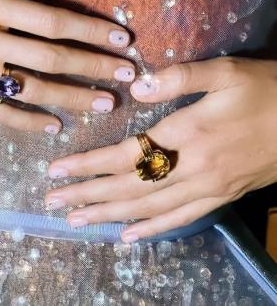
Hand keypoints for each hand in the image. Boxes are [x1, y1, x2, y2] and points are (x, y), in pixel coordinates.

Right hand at [0, 0, 134, 131]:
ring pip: (31, 91)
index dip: (90, 31)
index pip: (52, 22)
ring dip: (72, 99)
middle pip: (50, 60)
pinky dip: (27, 122)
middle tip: (126, 77)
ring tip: (105, 105)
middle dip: (93, 68)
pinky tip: (53, 127)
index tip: (121, 40)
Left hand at [45, 57, 276, 240]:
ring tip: (78, 220)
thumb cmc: (265, 90)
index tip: (56, 171)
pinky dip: (152, 229)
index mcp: (187, 134)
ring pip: (148, 208)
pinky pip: (181, 218)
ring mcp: (207, 187)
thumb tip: (133, 89)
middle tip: (53, 203)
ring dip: (109, 215)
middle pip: (128, 187)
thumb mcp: (224, 72)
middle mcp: (191, 168)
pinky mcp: (221, 196)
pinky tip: (128, 236)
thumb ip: (178, 78)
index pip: (124, 155)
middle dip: (88, 194)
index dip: (87, 164)